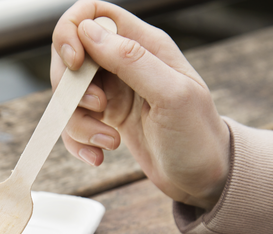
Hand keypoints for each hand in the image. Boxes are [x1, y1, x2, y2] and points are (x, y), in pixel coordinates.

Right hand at [51, 0, 230, 208]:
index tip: (76, 64)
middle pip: (69, 56)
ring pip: (68, 95)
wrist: (204, 178)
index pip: (92, 14)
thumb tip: (87, 31)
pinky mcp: (106, 119)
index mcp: (144, 44)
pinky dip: (79, 142)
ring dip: (79, 123)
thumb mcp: (171, 94)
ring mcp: (112, 91)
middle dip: (71, 87)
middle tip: (99, 108)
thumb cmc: (198, 135)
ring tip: (110, 142)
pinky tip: (100, 155)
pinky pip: (73, 123)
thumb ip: (130, 60)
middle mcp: (124, 63)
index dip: (72, 32)